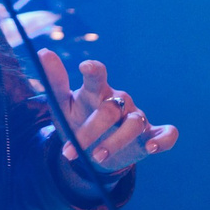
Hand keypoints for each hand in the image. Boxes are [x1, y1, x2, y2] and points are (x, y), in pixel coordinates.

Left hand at [38, 51, 177, 185]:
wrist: (93, 152)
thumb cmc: (77, 121)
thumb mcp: (61, 106)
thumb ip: (54, 82)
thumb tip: (42, 52)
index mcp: (96, 92)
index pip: (97, 76)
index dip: (94, 71)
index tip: (85, 67)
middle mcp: (119, 101)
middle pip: (109, 110)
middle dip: (90, 131)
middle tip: (70, 151)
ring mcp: (136, 118)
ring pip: (134, 124)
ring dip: (116, 141)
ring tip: (97, 157)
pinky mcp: (150, 136)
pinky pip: (166, 134)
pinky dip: (163, 139)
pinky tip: (152, 147)